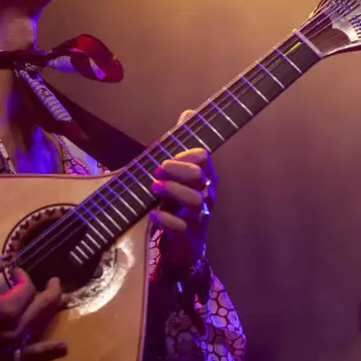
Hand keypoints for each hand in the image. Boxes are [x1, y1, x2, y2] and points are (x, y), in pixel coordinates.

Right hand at [0, 255, 67, 360]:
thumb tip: (4, 259)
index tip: (15, 271)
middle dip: (50, 291)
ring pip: (39, 327)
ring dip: (51, 312)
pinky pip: (29, 354)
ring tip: (61, 301)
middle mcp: (14, 331)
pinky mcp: (1, 359)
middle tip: (54, 281)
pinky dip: (46, 351)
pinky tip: (62, 349)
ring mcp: (9, 348)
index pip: (27, 288)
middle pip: (42, 308)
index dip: (23, 275)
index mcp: (7, 310)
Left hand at [149, 110, 216, 268]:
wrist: (184, 248)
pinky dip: (166, 219)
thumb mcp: (182, 175)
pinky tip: (153, 214)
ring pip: (195, 201)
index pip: (203, 158)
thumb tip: (188, 112)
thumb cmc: (181, 205)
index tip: (165, 156)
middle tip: (156, 169)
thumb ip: (184, 145)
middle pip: (199, 176)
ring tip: (153, 187)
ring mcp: (199, 218)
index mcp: (206, 178)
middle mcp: (207, 196)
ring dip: (172, 191)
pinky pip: (182, 227)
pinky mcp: (189, 238)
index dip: (184, 154)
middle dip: (176, 170)